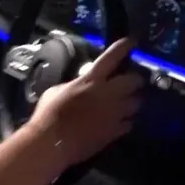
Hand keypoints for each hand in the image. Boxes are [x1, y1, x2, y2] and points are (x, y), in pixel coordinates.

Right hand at [31, 38, 142, 166]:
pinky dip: (126, 122)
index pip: (111, 57)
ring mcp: (114, 114)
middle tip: (130, 83)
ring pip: (136, 103)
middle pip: (134, 80)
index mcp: (90, 80)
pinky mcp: (114, 132)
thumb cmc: (48, 114)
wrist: (52, 143)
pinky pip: (129, 123)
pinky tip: (119, 123)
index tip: (132, 41)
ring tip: (126, 104)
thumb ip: (74, 85)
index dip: (124, 47)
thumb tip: (79, 85)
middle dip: (135, 80)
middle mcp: (107, 94)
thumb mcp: (57, 91)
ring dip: (132, 102)